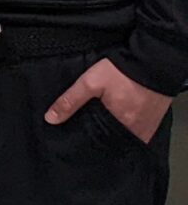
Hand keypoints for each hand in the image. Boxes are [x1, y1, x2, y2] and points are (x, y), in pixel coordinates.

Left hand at [46, 58, 174, 143]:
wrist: (152, 62)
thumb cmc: (121, 72)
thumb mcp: (90, 83)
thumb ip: (70, 101)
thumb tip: (50, 119)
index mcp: (119, 126)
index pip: (97, 142)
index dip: (84, 140)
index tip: (72, 140)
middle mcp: (134, 132)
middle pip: (109, 141)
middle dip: (96, 137)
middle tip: (82, 130)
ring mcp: (145, 128)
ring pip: (121, 136)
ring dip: (110, 132)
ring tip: (96, 124)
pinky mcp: (152, 122)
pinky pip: (134, 131)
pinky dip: (123, 127)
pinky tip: (113, 120)